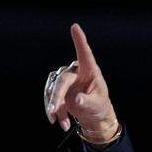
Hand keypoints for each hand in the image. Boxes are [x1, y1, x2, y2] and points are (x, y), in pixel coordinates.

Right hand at [44, 22, 118, 138]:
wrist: (94, 116)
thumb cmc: (100, 107)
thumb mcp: (97, 106)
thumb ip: (88, 102)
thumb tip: (77, 100)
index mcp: (90, 71)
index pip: (85, 54)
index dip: (79, 40)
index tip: (75, 27)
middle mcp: (76, 72)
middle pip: (61, 80)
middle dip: (56, 96)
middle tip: (52, 111)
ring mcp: (66, 80)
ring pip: (53, 89)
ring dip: (54, 106)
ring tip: (59, 123)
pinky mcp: (59, 89)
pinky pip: (51, 98)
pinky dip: (54, 111)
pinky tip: (62, 124)